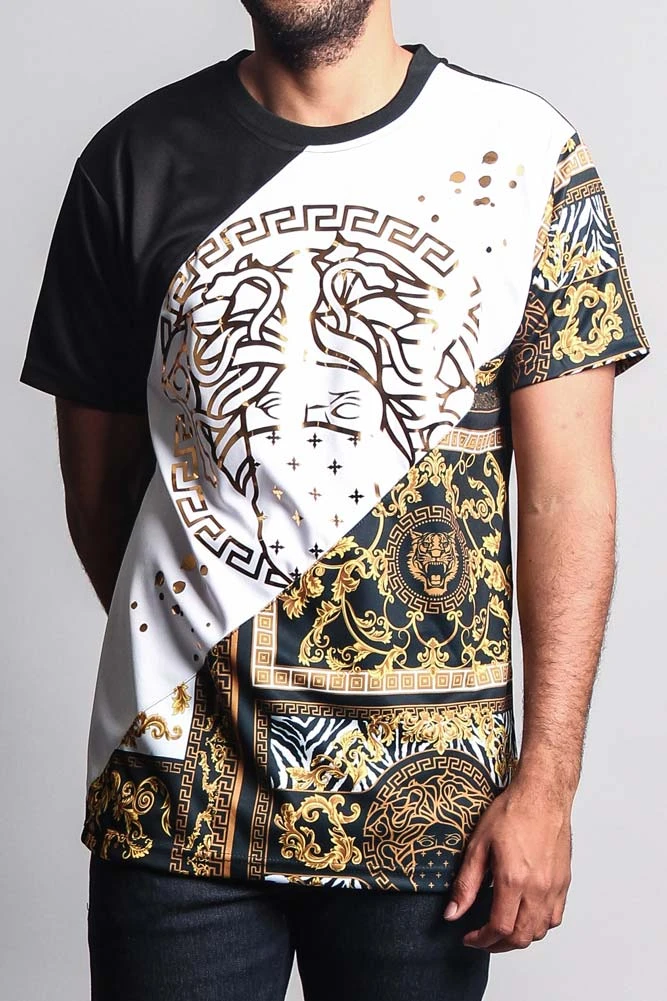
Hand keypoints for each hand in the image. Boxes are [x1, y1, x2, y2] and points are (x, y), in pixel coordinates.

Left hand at [442, 778, 572, 951]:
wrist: (543, 794)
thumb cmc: (512, 811)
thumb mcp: (478, 844)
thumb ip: (466, 883)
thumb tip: (453, 913)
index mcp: (514, 880)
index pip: (499, 928)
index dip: (481, 940)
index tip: (469, 937)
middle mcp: (538, 889)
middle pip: (521, 937)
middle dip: (498, 945)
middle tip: (482, 938)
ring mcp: (554, 887)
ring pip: (540, 931)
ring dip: (519, 937)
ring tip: (501, 928)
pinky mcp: (564, 882)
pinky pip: (554, 917)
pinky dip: (539, 925)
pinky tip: (525, 915)